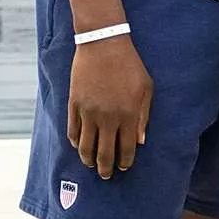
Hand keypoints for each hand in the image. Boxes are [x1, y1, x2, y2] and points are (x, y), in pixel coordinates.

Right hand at [67, 35, 152, 179]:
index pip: (127, 149)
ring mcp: (89, 112)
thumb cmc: (129, 65)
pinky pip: (73, 131)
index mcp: (128, 115)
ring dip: (88, 160)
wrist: (103, 43)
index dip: (125, 161)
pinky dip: (76, 142)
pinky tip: (79, 147)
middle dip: (106, 168)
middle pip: (104, 153)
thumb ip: (143, 116)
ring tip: (91, 164)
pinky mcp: (74, 104)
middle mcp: (108, 118)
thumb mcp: (145, 88)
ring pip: (85, 147)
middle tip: (106, 175)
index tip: (124, 166)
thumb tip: (140, 141)